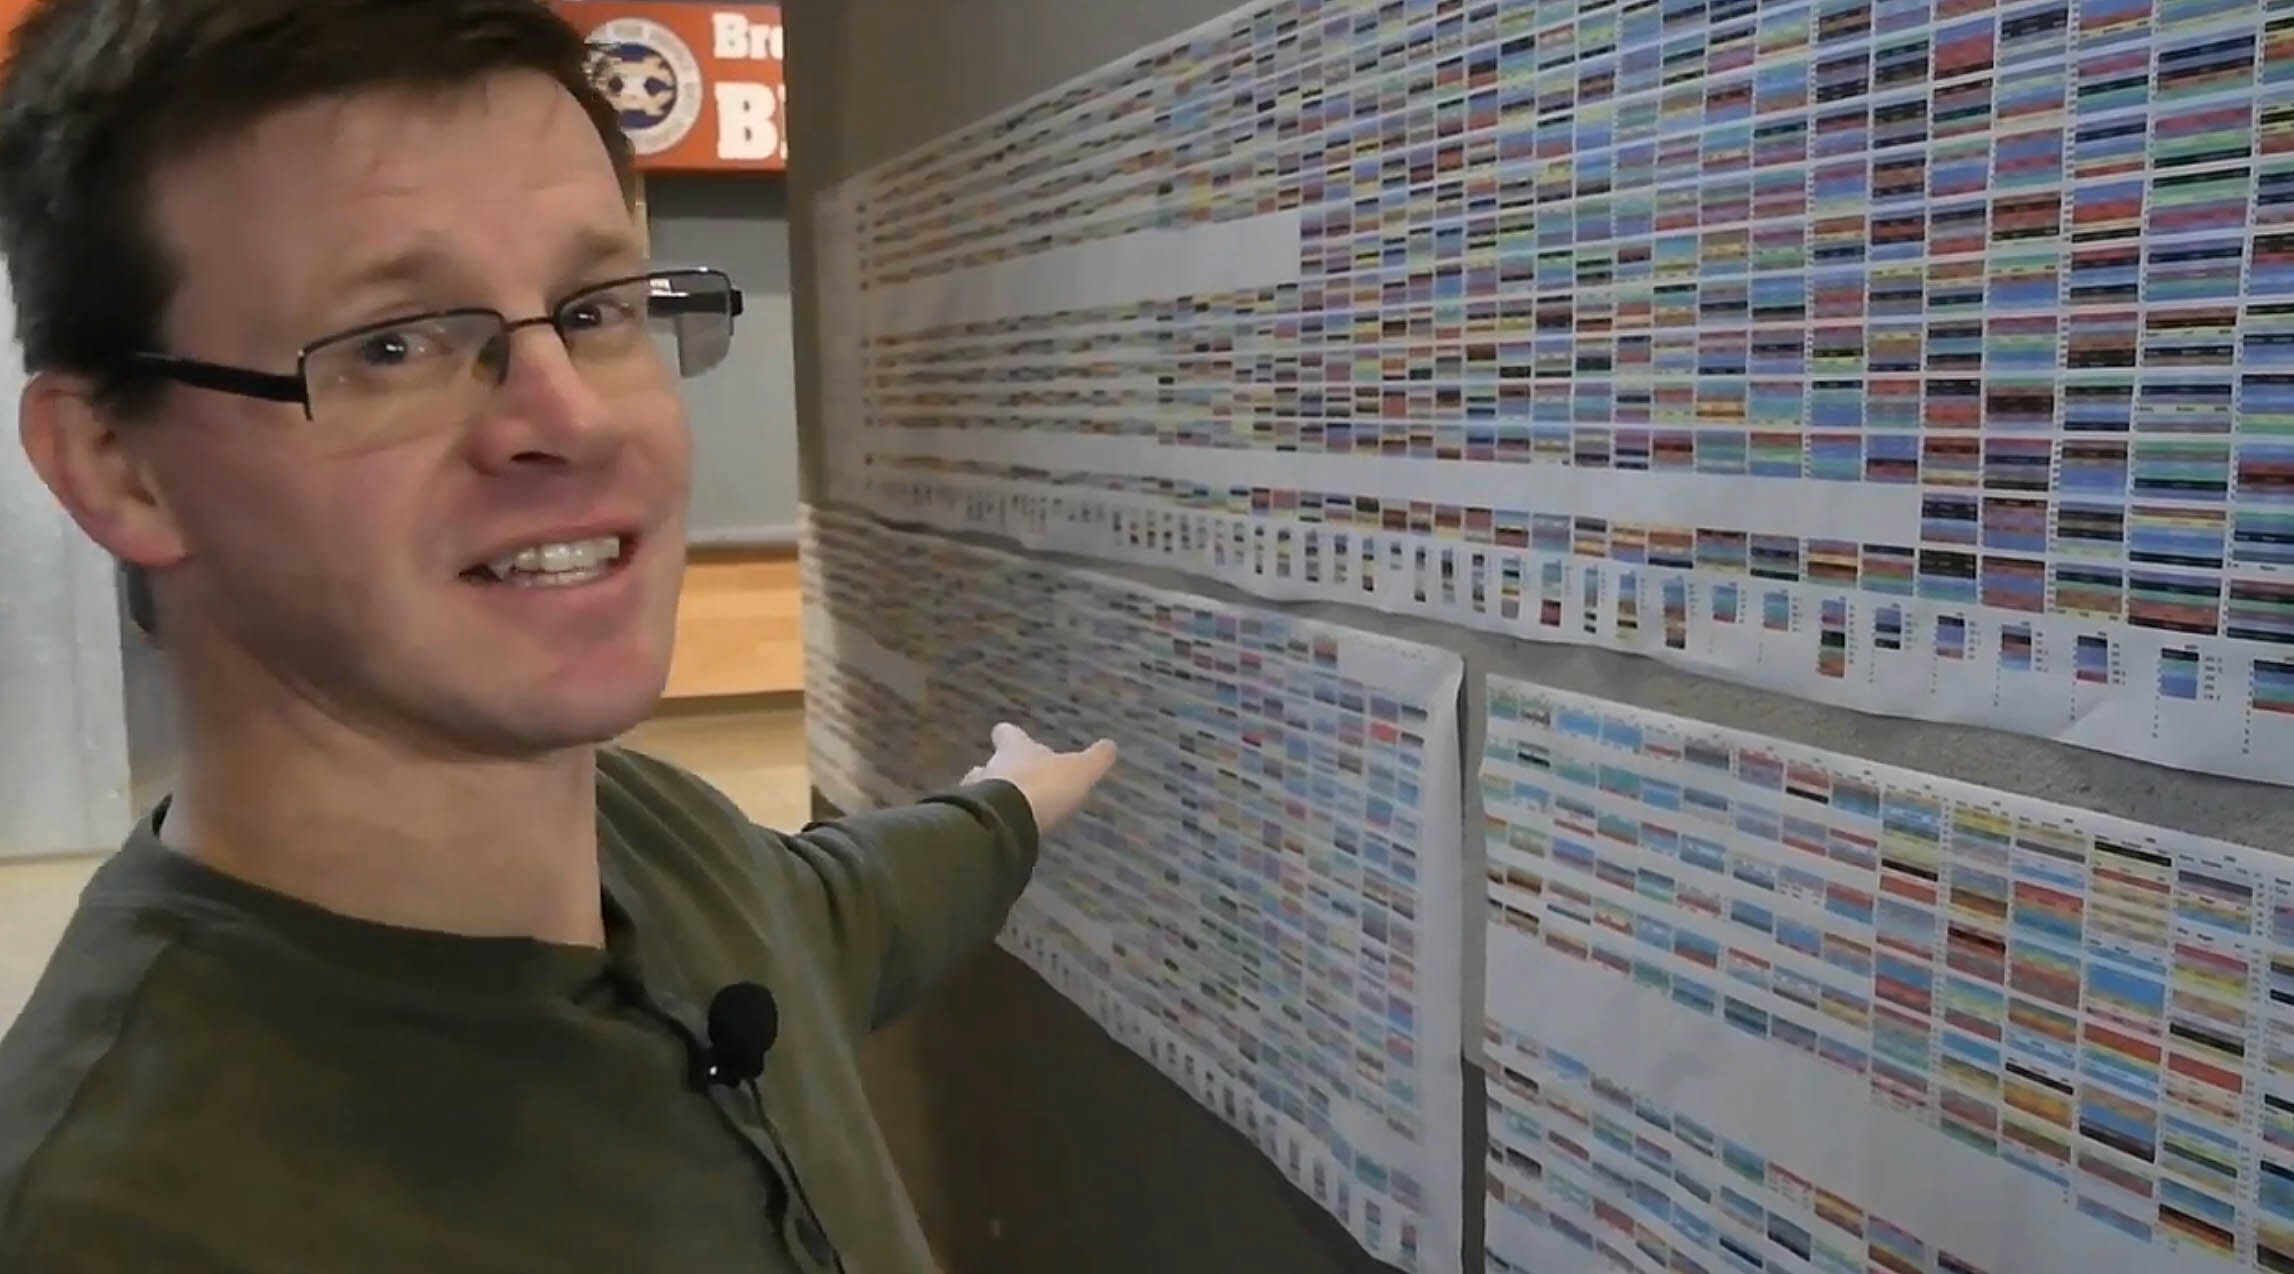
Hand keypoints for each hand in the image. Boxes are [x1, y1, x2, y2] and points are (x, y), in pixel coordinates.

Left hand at [962, 723, 1116, 833]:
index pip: (1008, 733)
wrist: (1006, 822)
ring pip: (980, 789)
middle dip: (1003, 772)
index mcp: (1016, 749)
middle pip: (992, 763)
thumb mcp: (1080, 771)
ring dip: (991, 797)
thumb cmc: (1044, 787)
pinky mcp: (973, 821)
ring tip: (1007, 812)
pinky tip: (1000, 833)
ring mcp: (976, 794)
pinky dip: (989, 822)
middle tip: (1018, 785)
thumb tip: (1111, 745)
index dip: (1012, 736)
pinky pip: (979, 818)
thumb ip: (1096, 759)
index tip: (1015, 739)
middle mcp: (991, 766)